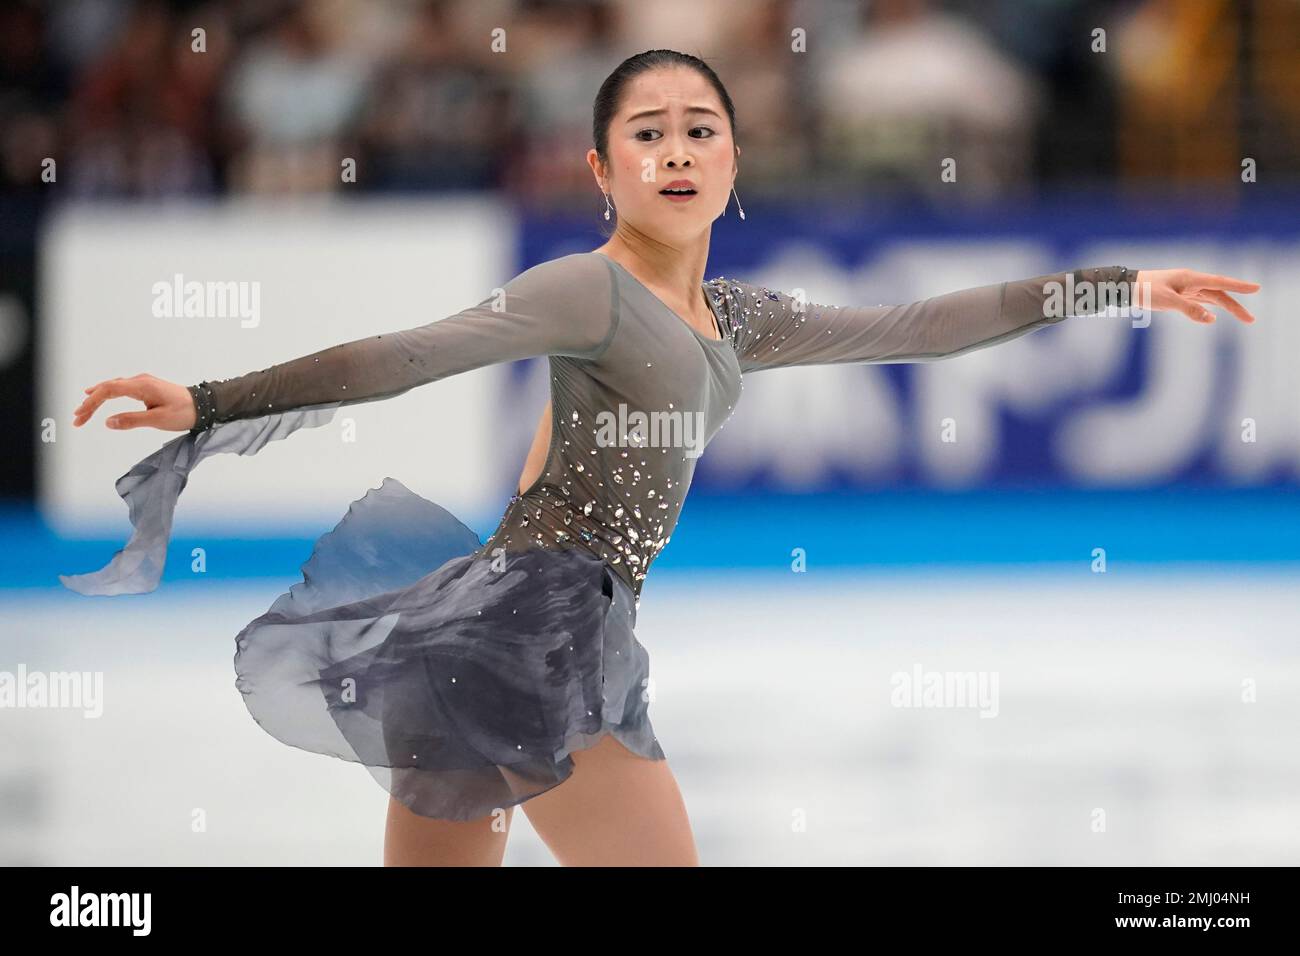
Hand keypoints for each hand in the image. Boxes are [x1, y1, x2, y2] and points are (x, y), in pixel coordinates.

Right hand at [73, 374, 196, 430]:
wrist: (204, 406)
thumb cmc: (184, 413)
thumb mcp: (158, 420)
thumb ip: (132, 420)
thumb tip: (107, 422)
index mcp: (142, 386)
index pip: (109, 390)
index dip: (92, 403)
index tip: (80, 416)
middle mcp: (140, 381)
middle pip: (108, 388)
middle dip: (90, 403)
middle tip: (77, 418)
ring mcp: (143, 383)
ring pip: (113, 387)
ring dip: (97, 399)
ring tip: (83, 410)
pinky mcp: (147, 388)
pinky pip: (121, 388)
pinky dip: (108, 394)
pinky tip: (99, 396)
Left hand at [1134, 269, 1259, 323]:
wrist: (1127, 287)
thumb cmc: (1145, 291)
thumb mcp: (1167, 301)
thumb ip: (1190, 310)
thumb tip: (1212, 319)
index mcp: (1191, 278)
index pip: (1220, 283)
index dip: (1239, 286)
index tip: (1257, 288)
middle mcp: (1191, 282)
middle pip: (1219, 295)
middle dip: (1236, 306)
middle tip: (1251, 320)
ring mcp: (1186, 289)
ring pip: (1212, 298)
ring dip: (1227, 308)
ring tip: (1245, 318)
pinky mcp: (1179, 295)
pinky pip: (1199, 302)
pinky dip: (1210, 308)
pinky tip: (1216, 316)